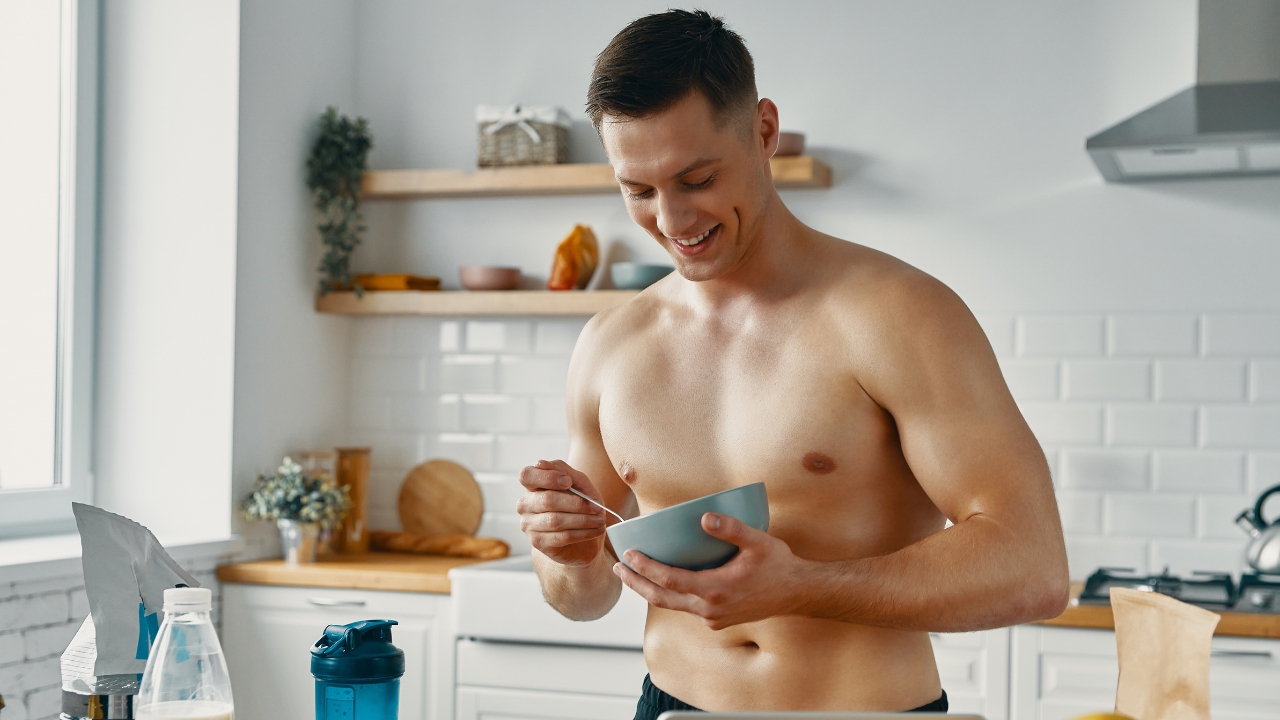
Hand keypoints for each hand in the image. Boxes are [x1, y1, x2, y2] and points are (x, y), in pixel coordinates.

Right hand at [517, 459, 608, 566]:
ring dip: (583, 520)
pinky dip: (582, 533)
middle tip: (598, 507)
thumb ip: (565, 472)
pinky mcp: (538, 543)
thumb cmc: (580, 507)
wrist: (584, 540)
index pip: (527, 475)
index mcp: (532, 485)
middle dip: (577, 503)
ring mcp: (529, 525)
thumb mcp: (580, 485)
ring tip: (600, 520)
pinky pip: (561, 537)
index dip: (547, 477)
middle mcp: (525, 504)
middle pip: (547, 499)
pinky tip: (595, 530)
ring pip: (555, 520)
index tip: (568, 482)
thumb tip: (541, 463)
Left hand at [613, 512, 812, 629]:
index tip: (628, 554)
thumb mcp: (758, 542)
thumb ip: (731, 529)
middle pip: (662, 598)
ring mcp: (713, 617)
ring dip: (650, 590)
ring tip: (632, 575)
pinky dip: (670, 595)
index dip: (645, 568)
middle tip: (618, 567)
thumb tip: (703, 518)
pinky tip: (664, 582)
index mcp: (715, 590)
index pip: (669, 580)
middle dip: (636, 583)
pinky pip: (686, 608)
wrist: (798, 593)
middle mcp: (710, 609)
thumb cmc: (779, 566)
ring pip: (672, 605)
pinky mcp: (718, 620)